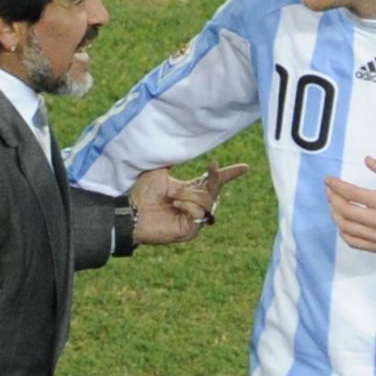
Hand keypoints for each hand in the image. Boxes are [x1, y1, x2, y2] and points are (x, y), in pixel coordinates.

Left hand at [130, 161, 249, 244]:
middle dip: (211, 180)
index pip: (213, 182)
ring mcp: (193, 218)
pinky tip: (175, 206)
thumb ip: (172, 160)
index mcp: (189, 191)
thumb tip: (180, 145)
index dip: (228, 174)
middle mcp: (194, 204)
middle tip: (200, 173)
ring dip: (190, 195)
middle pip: (215, 190)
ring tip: (173, 198)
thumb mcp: (159, 170)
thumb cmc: (141, 193)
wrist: (131, 212)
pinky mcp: (190, 230)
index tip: (245, 167)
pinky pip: (200, 212)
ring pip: (208, 201)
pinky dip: (188, 205)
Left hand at [324, 157, 375, 252]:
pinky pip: (354, 243)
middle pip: (347, 211)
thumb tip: (367, 160)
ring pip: (347, 228)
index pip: (354, 194)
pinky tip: (342, 223)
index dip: (337, 186)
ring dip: (335, 215)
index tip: (328, 180)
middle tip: (329, 191)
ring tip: (333, 205)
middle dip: (333, 199)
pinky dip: (343, 233)